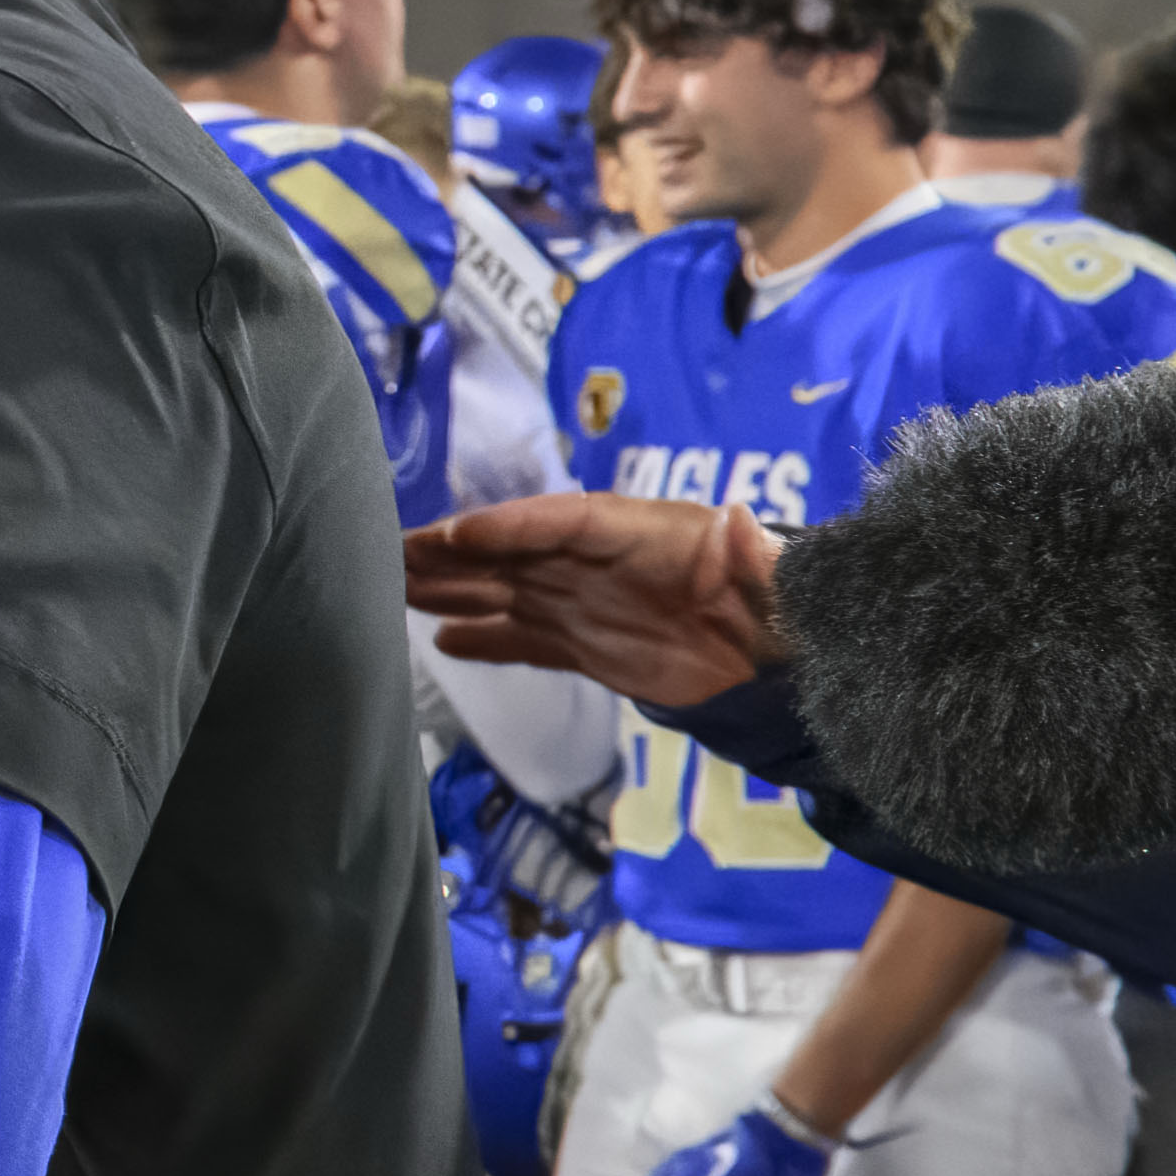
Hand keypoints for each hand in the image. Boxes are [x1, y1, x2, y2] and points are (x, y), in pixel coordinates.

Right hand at [404, 492, 786, 708]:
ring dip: (450, 588)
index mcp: (639, 533)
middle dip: (452, 551)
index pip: (563, 521)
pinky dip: (485, 639)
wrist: (785, 655)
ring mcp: (586, 604)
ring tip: (393, 587)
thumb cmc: (779, 604)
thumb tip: (741, 520)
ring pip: (504, 591)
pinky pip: (524, 638)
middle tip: (390, 551)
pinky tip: (442, 639)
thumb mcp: (773, 574)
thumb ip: (756, 552)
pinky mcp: (585, 646)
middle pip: (512, 550)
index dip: (511, 526)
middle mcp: (598, 563)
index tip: (458, 533)